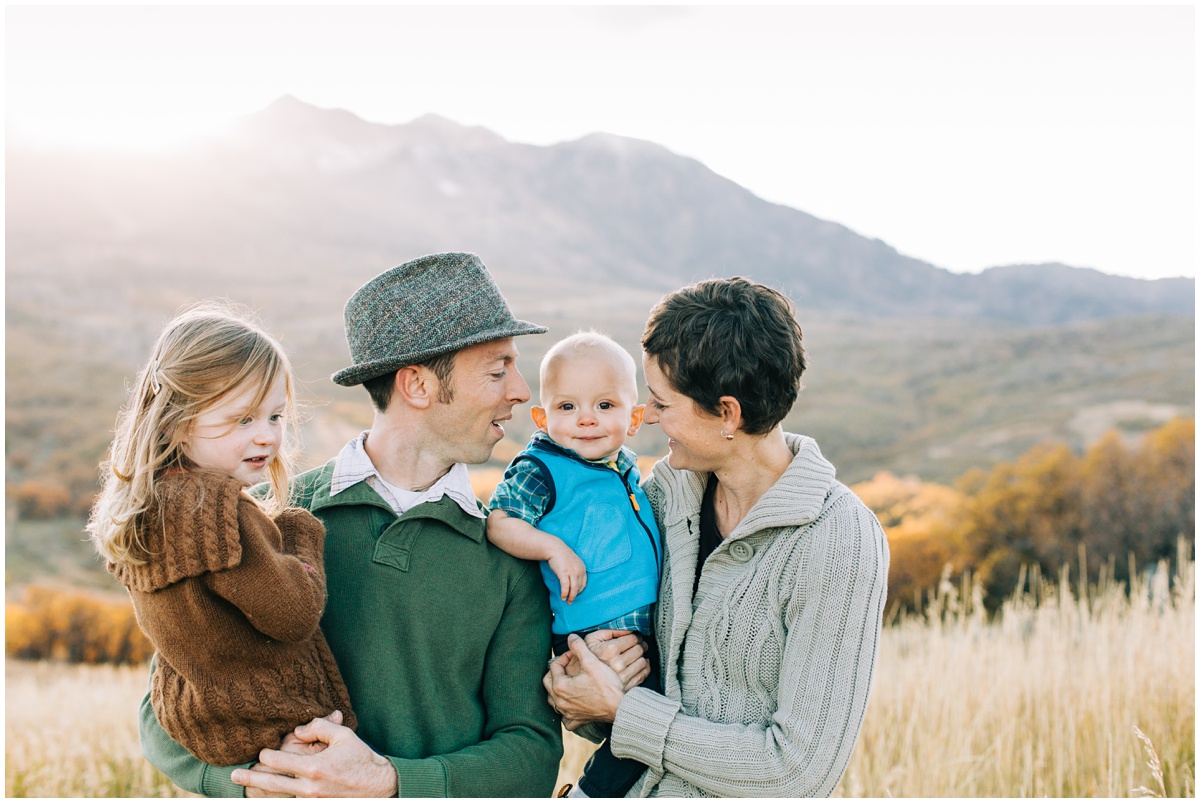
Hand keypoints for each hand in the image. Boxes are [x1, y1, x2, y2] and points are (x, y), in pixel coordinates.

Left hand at [232, 714, 396, 797]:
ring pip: (279, 797)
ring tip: (245, 790)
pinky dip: (280, 800)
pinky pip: (293, 802)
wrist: (378, 786)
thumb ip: (318, 727)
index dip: (266, 755)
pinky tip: (268, 798)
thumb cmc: (361, 758)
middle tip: (234, 774)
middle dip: (251, 778)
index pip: (279, 762)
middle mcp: (309, 787)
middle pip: (271, 783)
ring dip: (261, 792)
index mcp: (314, 768)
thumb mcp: (343, 735)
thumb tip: (297, 730)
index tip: (260, 751)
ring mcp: (312, 800)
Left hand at [543, 633, 639, 725]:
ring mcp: (567, 713)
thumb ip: (579, 647)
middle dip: (557, 671)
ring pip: (554, 700)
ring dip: (557, 690)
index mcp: (560, 686)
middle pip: (549, 683)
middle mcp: (560, 702)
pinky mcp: (577, 720)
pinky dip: (566, 713)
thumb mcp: (591, 662)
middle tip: (568, 665)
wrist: (619, 706)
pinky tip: (571, 706)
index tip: (575, 654)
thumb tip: (571, 637)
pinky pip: (566, 719)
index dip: (564, 656)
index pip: (554, 666)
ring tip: (568, 682)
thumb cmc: (606, 685)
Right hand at [547, 544, 586, 603]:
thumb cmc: (562, 556)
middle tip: (570, 601)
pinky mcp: (564, 573)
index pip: (584, 583)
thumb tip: (573, 580)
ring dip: (571, 597)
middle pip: (579, 587)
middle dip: (575, 595)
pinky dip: (565, 593)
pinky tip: (563, 597)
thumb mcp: (573, 562)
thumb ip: (575, 570)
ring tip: (568, 602)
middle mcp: (579, 570)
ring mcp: (572, 572)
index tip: (575, 595)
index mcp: (582, 568)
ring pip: (574, 588)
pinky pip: (566, 586)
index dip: (579, 591)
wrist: (555, 548)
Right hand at [582, 629, 649, 690]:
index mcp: (609, 650)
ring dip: (643, 656)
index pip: (632, 639)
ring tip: (639, 653)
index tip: (635, 636)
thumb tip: (621, 628)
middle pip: (639, 650)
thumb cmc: (583, 660)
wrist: (578, 686)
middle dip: (641, 645)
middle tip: (640, 643)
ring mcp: (622, 676)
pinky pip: (641, 676)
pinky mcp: (625, 687)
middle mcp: (617, 663)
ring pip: (642, 662)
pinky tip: (642, 664)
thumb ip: (605, 631)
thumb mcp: (590, 640)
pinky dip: (645, 668)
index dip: (636, 636)